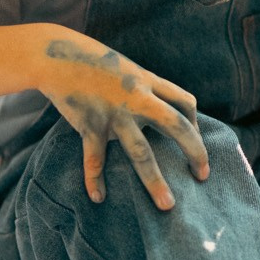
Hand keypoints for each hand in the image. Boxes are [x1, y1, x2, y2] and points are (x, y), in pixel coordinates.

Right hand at [37, 35, 210, 208]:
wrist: (55, 54)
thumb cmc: (94, 62)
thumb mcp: (127, 69)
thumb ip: (144, 88)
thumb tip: (159, 110)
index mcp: (148, 82)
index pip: (186, 103)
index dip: (195, 124)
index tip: (196, 141)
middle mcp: (137, 98)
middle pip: (176, 127)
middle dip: (194, 152)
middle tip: (204, 175)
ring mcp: (114, 113)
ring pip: (141, 152)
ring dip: (155, 181)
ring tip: (168, 205)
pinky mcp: (90, 125)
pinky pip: (95, 159)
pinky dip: (95, 180)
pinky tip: (98, 197)